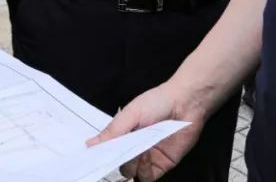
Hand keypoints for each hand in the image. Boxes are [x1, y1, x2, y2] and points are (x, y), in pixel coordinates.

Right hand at [87, 80, 206, 180]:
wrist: (185, 104)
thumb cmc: (156, 102)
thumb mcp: (130, 114)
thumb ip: (112, 132)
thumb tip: (90, 144)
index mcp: (123, 134)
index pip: (108, 150)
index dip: (102, 155)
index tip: (97, 157)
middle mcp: (134, 147)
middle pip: (118, 163)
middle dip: (118, 160)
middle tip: (122, 151)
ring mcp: (147, 157)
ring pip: (131, 173)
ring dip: (131, 166)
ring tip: (138, 151)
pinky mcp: (162, 165)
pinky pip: (148, 177)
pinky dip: (144, 171)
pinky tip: (147, 157)